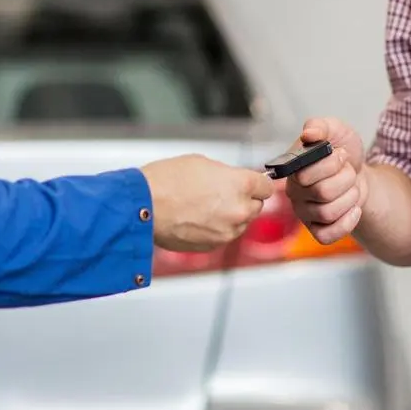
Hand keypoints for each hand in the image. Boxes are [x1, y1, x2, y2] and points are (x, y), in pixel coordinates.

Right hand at [139, 154, 274, 251]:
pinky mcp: (213, 245)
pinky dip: (215, 228)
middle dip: (243, 200)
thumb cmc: (167, 181)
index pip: (266, 187)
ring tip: (204, 205)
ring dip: (230, 216)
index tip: (252, 184)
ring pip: (240, 223)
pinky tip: (196, 217)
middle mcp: (239, 211)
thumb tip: (233, 181)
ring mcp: (227, 231)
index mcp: (241, 185)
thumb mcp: (203, 163)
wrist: (144, 206)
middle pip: (255, 207)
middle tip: (221, 193)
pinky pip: (223, 235)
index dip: (257, 184)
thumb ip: (226, 175)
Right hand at [285, 116, 367, 244]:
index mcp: (293, 168)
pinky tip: (354, 209)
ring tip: (352, 187)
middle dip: (346, 179)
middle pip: (322, 193)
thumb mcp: (336, 130)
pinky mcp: (316, 230)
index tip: (341, 154)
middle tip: (349, 171)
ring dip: (350, 197)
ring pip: (328, 214)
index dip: (330, 164)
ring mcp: (304, 213)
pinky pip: (327, 236)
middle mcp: (294, 192)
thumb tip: (308, 133)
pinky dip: (347, 222)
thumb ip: (321, 126)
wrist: (359, 173)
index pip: (305, 174)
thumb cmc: (343, 153)